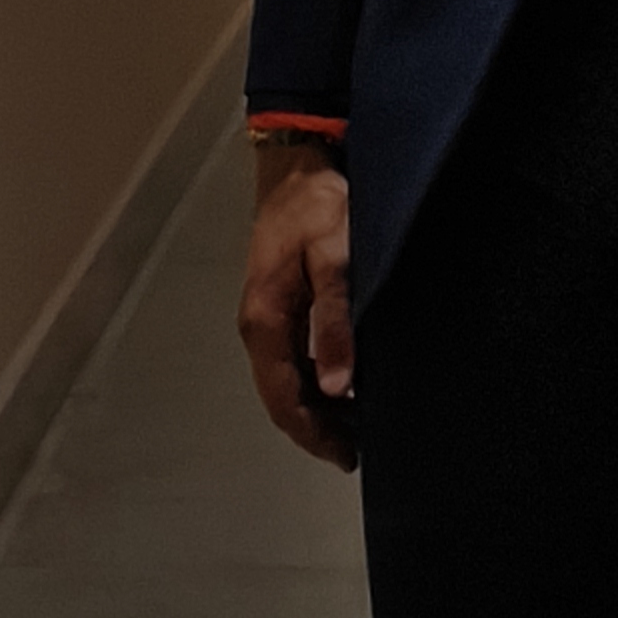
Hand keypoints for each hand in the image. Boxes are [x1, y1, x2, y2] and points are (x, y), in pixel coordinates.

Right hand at [236, 143, 357, 469]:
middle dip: (316, 429)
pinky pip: (294, 359)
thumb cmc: (317, 201)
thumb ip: (335, 319)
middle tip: (359, 450)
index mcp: (265, 320)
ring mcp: (267, 315)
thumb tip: (336, 385)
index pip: (283, 399)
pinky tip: (346, 385)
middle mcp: (259, 324)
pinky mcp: (281, 303)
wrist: (299, 161)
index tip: (346, 457)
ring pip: (288, 381)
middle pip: (282, 397)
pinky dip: (317, 382)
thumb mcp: (334, 255)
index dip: (314, 434)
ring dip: (318, 409)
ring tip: (359, 426)